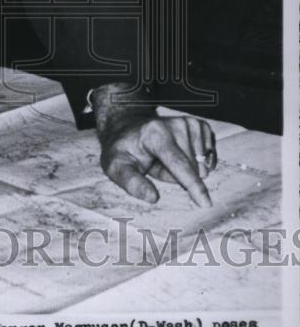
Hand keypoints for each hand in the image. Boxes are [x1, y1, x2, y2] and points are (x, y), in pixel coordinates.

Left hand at [92, 84, 216, 206]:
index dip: (193, 184)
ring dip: (187, 170)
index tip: (205, 203)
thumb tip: (153, 198)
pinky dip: (199, 163)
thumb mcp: (116, 167)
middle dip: (179, 177)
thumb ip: (131, 182)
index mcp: (155, 134)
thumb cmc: (124, 150)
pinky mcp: (199, 126)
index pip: (179, 163)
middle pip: (193, 167)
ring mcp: (189, 123)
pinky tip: (183, 157)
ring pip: (203, 164)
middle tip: (157, 165)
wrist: (129, 128)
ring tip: (166, 160)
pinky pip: (209, 156)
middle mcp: (175, 124)